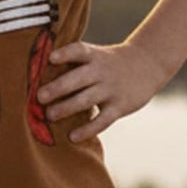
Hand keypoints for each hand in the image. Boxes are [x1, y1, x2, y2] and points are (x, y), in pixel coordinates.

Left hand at [37, 39, 172, 142]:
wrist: (148, 64)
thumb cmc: (110, 62)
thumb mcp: (96, 55)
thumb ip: (74, 63)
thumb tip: (38, 76)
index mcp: (94, 56)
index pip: (79, 51)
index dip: (65, 54)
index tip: (50, 58)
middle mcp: (102, 71)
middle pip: (78, 78)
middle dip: (58, 88)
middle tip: (40, 97)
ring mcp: (111, 89)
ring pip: (87, 99)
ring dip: (67, 108)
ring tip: (49, 115)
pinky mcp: (120, 106)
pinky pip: (102, 120)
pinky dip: (88, 129)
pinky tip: (73, 137)